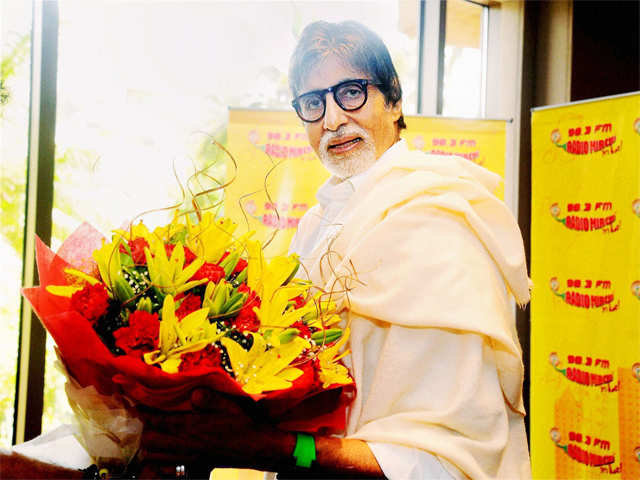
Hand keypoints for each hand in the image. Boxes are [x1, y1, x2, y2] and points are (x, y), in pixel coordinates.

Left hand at [137, 388, 294, 475]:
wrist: (258, 447)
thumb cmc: (245, 424)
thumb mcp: (231, 405)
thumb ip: (211, 399)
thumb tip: (193, 394)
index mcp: (193, 427)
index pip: (159, 420)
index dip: (146, 411)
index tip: (138, 402)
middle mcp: (187, 444)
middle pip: (151, 440)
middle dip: (145, 427)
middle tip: (145, 415)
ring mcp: (190, 457)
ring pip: (156, 455)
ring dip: (150, 443)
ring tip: (152, 431)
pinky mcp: (195, 465)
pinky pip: (168, 465)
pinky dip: (160, 458)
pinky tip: (164, 449)